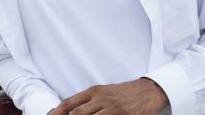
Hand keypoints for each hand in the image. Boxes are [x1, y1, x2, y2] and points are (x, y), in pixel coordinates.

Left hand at [50, 78, 167, 114]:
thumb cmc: (123, 93)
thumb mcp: (103, 92)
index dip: (57, 112)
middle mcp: (101, 99)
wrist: (147, 91)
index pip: (70, 102)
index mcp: (94, 92)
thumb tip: (70, 110)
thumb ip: (88, 100)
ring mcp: (112, 109)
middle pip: (77, 114)